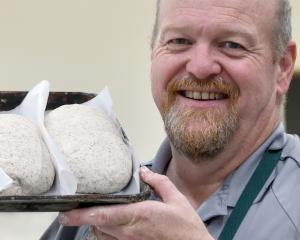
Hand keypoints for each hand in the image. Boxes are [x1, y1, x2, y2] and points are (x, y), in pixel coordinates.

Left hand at [59, 167, 213, 239]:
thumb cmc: (185, 227)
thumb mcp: (176, 198)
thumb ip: (158, 182)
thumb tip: (144, 171)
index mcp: (139, 215)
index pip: (103, 215)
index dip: (81, 215)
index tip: (65, 212)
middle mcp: (130, 232)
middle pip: (97, 226)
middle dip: (80, 219)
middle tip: (68, 212)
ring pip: (101, 236)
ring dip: (92, 225)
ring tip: (87, 215)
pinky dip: (103, 234)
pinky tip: (105, 226)